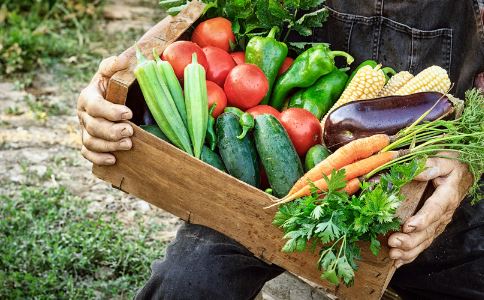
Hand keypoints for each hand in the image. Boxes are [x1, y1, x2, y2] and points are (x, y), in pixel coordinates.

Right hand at [77, 15, 180, 164]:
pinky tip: (114, 160)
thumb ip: (114, 65)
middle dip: (112, 131)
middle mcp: (84, 115)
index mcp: (88, 97)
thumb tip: (122, 59)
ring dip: (109, 145)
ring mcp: (85, 130)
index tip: (128, 114)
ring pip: (91, 142)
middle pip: (93, 127)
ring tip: (128, 145)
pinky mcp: (90, 143)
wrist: (116, 98)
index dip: (110, 112)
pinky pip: (87, 153)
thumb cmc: (116, 84)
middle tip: (130, 132)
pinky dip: (98, 158)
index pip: (95, 106)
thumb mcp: (114, 72)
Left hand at [388, 152, 472, 267]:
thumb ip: (431, 165)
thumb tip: (417, 170)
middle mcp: (444, 213)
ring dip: (409, 250)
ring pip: (425, 240)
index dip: (422, 219)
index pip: (435, 209)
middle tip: (393, 242)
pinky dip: (412, 254)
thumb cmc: (451, 165)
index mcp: (446, 196)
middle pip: (428, 230)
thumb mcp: (444, 160)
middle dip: (410, 239)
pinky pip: (424, 243)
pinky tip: (399, 261)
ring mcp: (439, 223)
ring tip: (393, 254)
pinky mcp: (433, 227)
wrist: (463, 173)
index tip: (408, 226)